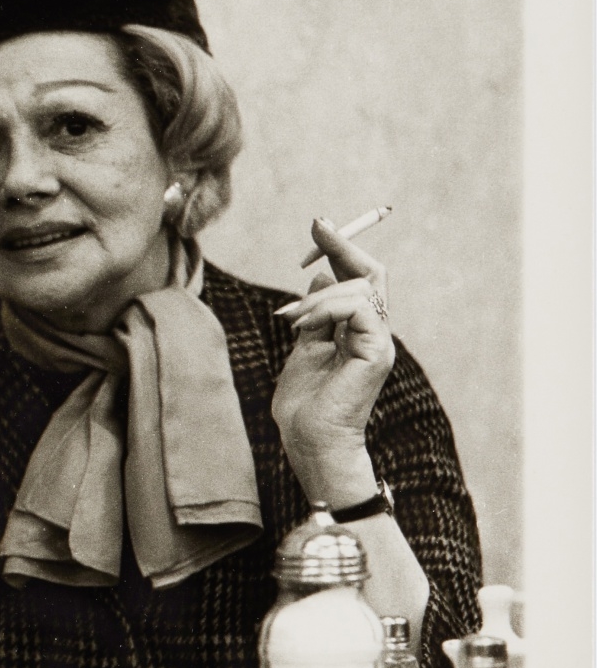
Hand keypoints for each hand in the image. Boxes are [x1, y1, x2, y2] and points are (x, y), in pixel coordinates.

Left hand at [270, 218, 394, 503]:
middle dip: (341, 246)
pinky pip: (357, 308)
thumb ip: (315, 317)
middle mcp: (374, 333)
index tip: (320, 225)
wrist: (310, 442)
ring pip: (359, 287)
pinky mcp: (376, 351)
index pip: (359, 279)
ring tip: (289, 320)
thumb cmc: (304, 406)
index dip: (342, 249)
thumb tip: (320, 280)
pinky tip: (303, 326)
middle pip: (371, 273)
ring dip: (316, 296)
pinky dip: (326, 308)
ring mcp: (379, 342)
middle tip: (317, 226)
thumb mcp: (303, 349)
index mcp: (359, 332)